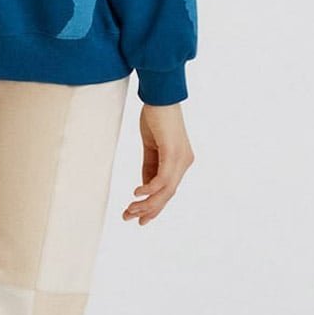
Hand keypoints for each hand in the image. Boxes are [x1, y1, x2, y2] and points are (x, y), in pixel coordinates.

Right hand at [122, 101, 193, 225]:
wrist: (160, 96)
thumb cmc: (156, 117)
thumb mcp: (152, 146)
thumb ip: (151, 167)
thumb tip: (145, 187)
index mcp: (180, 161)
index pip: (168, 190)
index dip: (155, 206)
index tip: (141, 218)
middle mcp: (184, 162)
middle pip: (167, 194)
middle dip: (148, 209)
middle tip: (129, 217)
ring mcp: (181, 159)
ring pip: (165, 190)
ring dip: (146, 203)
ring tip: (130, 209)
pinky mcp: (173, 153)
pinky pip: (162, 178)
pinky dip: (149, 188)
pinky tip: (136, 194)